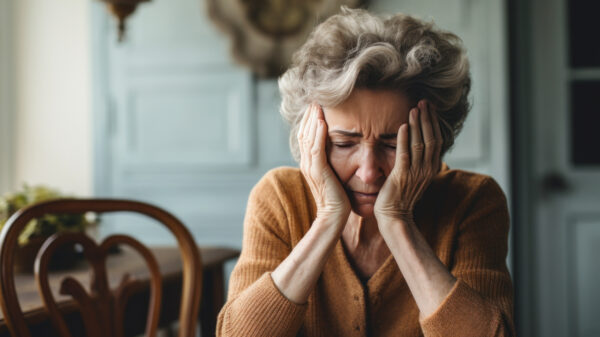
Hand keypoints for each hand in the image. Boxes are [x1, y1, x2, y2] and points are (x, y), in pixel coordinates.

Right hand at [298, 104, 350, 225]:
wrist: (334, 216)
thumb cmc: (337, 198)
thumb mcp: (332, 176)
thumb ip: (329, 164)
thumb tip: (336, 152)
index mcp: (309, 164)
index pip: (306, 137)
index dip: (309, 122)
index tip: (316, 107)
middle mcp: (306, 164)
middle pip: (304, 134)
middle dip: (309, 116)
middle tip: (314, 100)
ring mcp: (311, 167)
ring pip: (308, 138)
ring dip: (312, 120)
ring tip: (316, 106)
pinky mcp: (318, 171)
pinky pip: (316, 149)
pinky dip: (317, 134)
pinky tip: (321, 122)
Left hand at [374, 100, 442, 227]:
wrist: (394, 216)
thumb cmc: (401, 196)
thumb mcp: (414, 176)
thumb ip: (417, 160)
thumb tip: (417, 143)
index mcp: (431, 168)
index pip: (437, 140)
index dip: (433, 123)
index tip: (429, 108)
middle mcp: (426, 169)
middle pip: (431, 138)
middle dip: (428, 118)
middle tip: (424, 102)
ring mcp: (415, 173)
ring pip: (420, 143)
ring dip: (417, 124)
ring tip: (415, 108)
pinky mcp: (401, 176)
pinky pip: (405, 153)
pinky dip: (404, 138)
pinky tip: (402, 125)